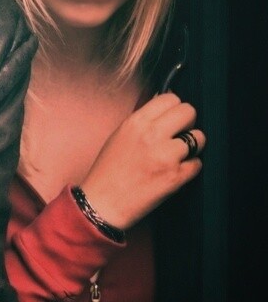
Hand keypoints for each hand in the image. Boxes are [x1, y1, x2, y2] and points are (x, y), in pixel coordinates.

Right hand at [80, 92, 204, 229]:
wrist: (103, 202)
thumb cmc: (108, 171)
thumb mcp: (121, 135)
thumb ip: (144, 120)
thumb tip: (166, 108)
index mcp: (137, 122)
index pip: (171, 98)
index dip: (175, 109)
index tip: (173, 118)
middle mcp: (152, 134)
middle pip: (189, 112)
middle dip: (188, 123)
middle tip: (181, 134)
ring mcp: (165, 155)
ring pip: (199, 138)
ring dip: (193, 146)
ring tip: (179, 155)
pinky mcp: (175, 177)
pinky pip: (198, 163)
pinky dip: (191, 167)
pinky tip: (176, 172)